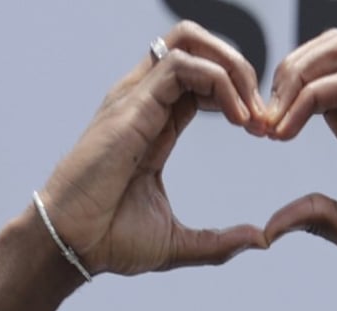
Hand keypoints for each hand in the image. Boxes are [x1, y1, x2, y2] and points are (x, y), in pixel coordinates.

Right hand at [39, 21, 268, 276]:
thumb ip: (220, 241)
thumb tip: (259, 240)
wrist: (73, 245)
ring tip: (252, 113)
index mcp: (155, 125)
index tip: (262, 132)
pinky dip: (219, 82)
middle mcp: (143, 102)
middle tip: (263, 117)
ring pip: (190, 41)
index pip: (201, 81)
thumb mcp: (179, 243)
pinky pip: (182, 64)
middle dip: (241, 70)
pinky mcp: (132, 104)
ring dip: (233, 69)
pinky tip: (237, 118)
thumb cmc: (110, 241)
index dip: (238, 96)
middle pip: (198, 47)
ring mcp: (135, 98)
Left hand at [264, 30, 336, 276]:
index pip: (318, 81)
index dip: (283, 97)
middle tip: (262, 116)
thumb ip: (312, 216)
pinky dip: (310, 96)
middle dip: (285, 72)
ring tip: (274, 116)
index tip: (259, 131)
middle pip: (327, 51)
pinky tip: (288, 127)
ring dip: (295, 74)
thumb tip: (268, 228)